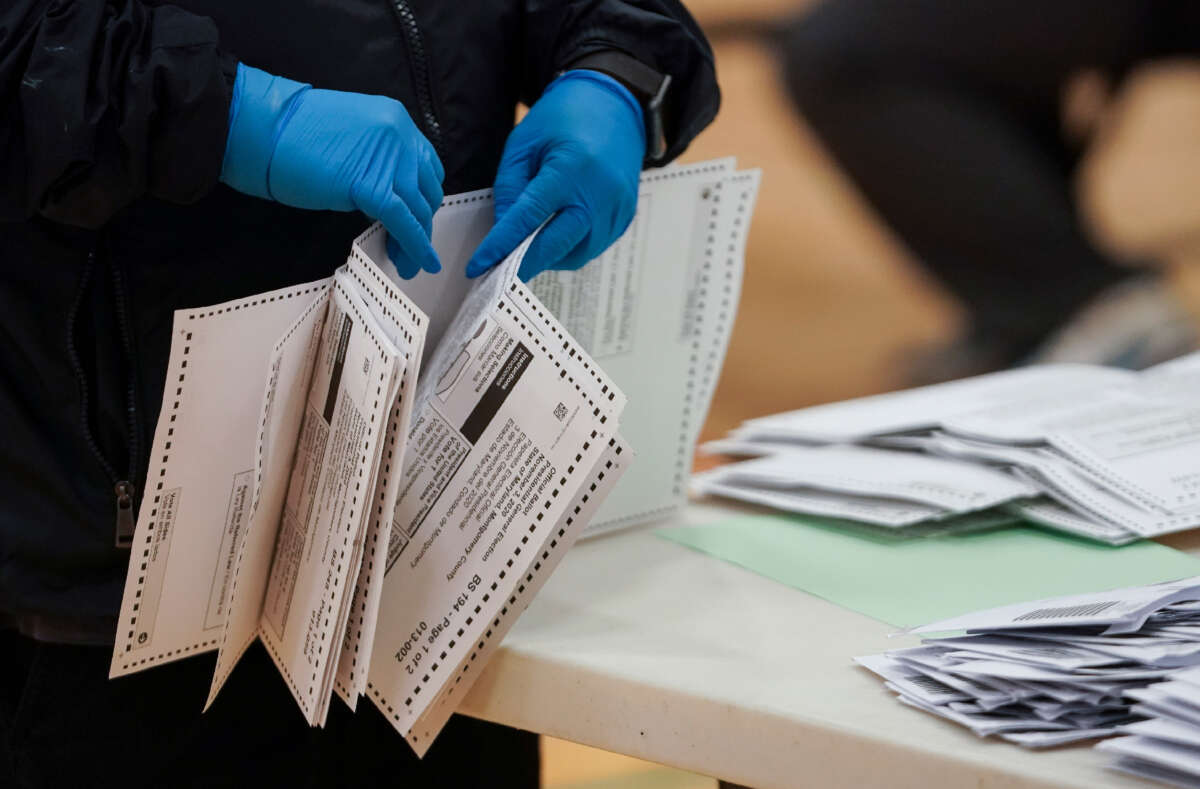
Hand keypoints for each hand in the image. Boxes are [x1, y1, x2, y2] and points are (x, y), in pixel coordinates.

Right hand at [220, 64, 442, 277]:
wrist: (263, 130)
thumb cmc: (293, 138)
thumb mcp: (350, 144)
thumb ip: (376, 164)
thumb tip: (388, 199)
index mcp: (395, 119)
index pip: (426, 166)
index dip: (423, 197)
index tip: (417, 219)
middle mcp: (400, 135)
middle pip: (427, 189)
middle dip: (422, 223)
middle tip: (413, 248)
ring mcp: (389, 159)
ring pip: (418, 209)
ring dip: (417, 241)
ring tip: (408, 262)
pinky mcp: (373, 186)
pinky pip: (404, 222)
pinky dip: (414, 246)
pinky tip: (416, 262)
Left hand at [465, 70, 645, 280]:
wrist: (615, 104)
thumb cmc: (565, 118)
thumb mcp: (524, 144)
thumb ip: (510, 190)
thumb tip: (502, 233)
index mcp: (571, 170)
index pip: (528, 219)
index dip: (501, 246)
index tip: (479, 266)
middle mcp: (599, 195)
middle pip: (555, 246)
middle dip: (524, 264)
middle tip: (498, 272)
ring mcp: (616, 209)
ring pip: (575, 254)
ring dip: (548, 256)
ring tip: (529, 245)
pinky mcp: (625, 217)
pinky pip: (592, 247)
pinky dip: (569, 248)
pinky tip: (555, 233)